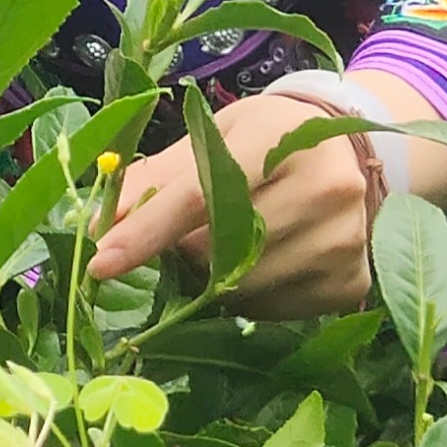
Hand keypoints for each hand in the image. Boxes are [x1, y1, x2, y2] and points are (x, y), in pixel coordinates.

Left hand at [87, 78, 446, 316]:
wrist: (351, 155)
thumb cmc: (267, 139)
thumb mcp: (213, 135)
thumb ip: (155, 179)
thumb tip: (95, 226)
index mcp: (281, 138)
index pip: (200, 195)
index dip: (145, 232)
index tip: (100, 262)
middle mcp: (326, 187)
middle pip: (218, 248)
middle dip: (180, 252)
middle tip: (178, 240)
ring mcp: (345, 239)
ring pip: (242, 287)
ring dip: (212, 280)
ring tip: (223, 248)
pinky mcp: (350, 282)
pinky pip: (272, 310)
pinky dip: (247, 298)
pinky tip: (258, 266)